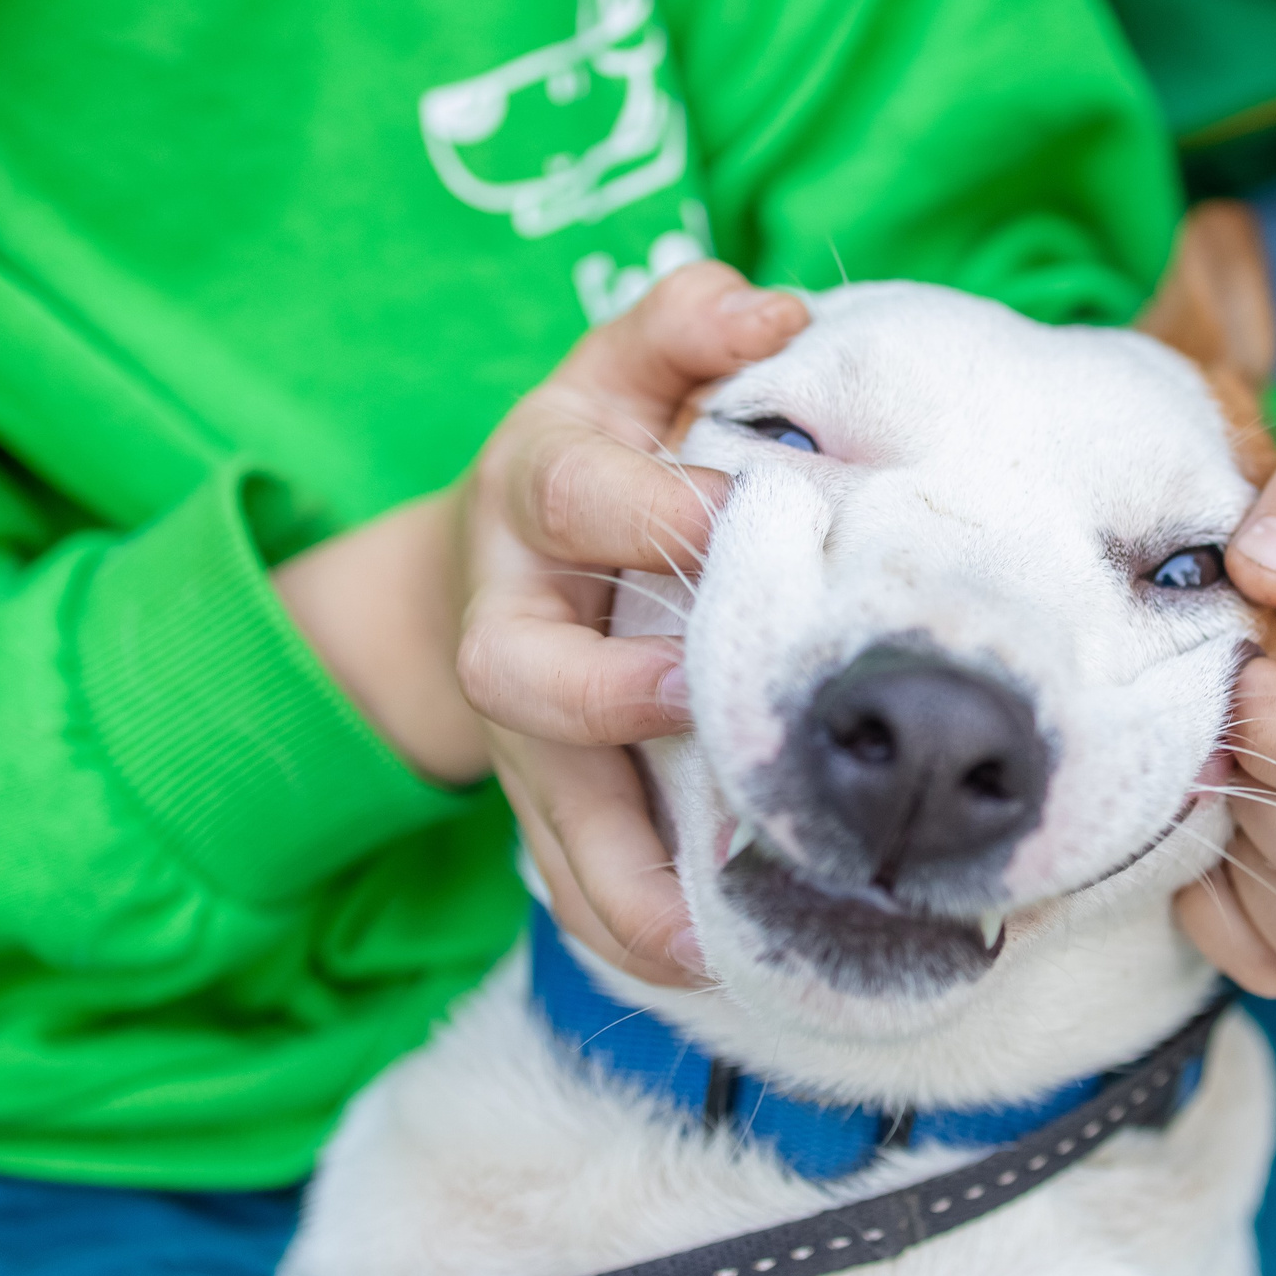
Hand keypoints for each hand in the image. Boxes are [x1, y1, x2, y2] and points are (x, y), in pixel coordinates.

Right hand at [456, 265, 810, 987]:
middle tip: (705, 709)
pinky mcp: (532, 792)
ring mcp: (515, 718)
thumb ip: (691, 324)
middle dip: (609, 698)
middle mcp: (511, 609)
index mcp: (537, 486)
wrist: (502, 546)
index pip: (577, 492)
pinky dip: (621, 923)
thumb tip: (773, 308)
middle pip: (521, 671)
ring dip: (617, 868)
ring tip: (705, 928)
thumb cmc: (606, 447)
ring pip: (539, 802)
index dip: (653, 509)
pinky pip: (562, 875)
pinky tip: (696, 967)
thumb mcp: (630, 367)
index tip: (746, 522)